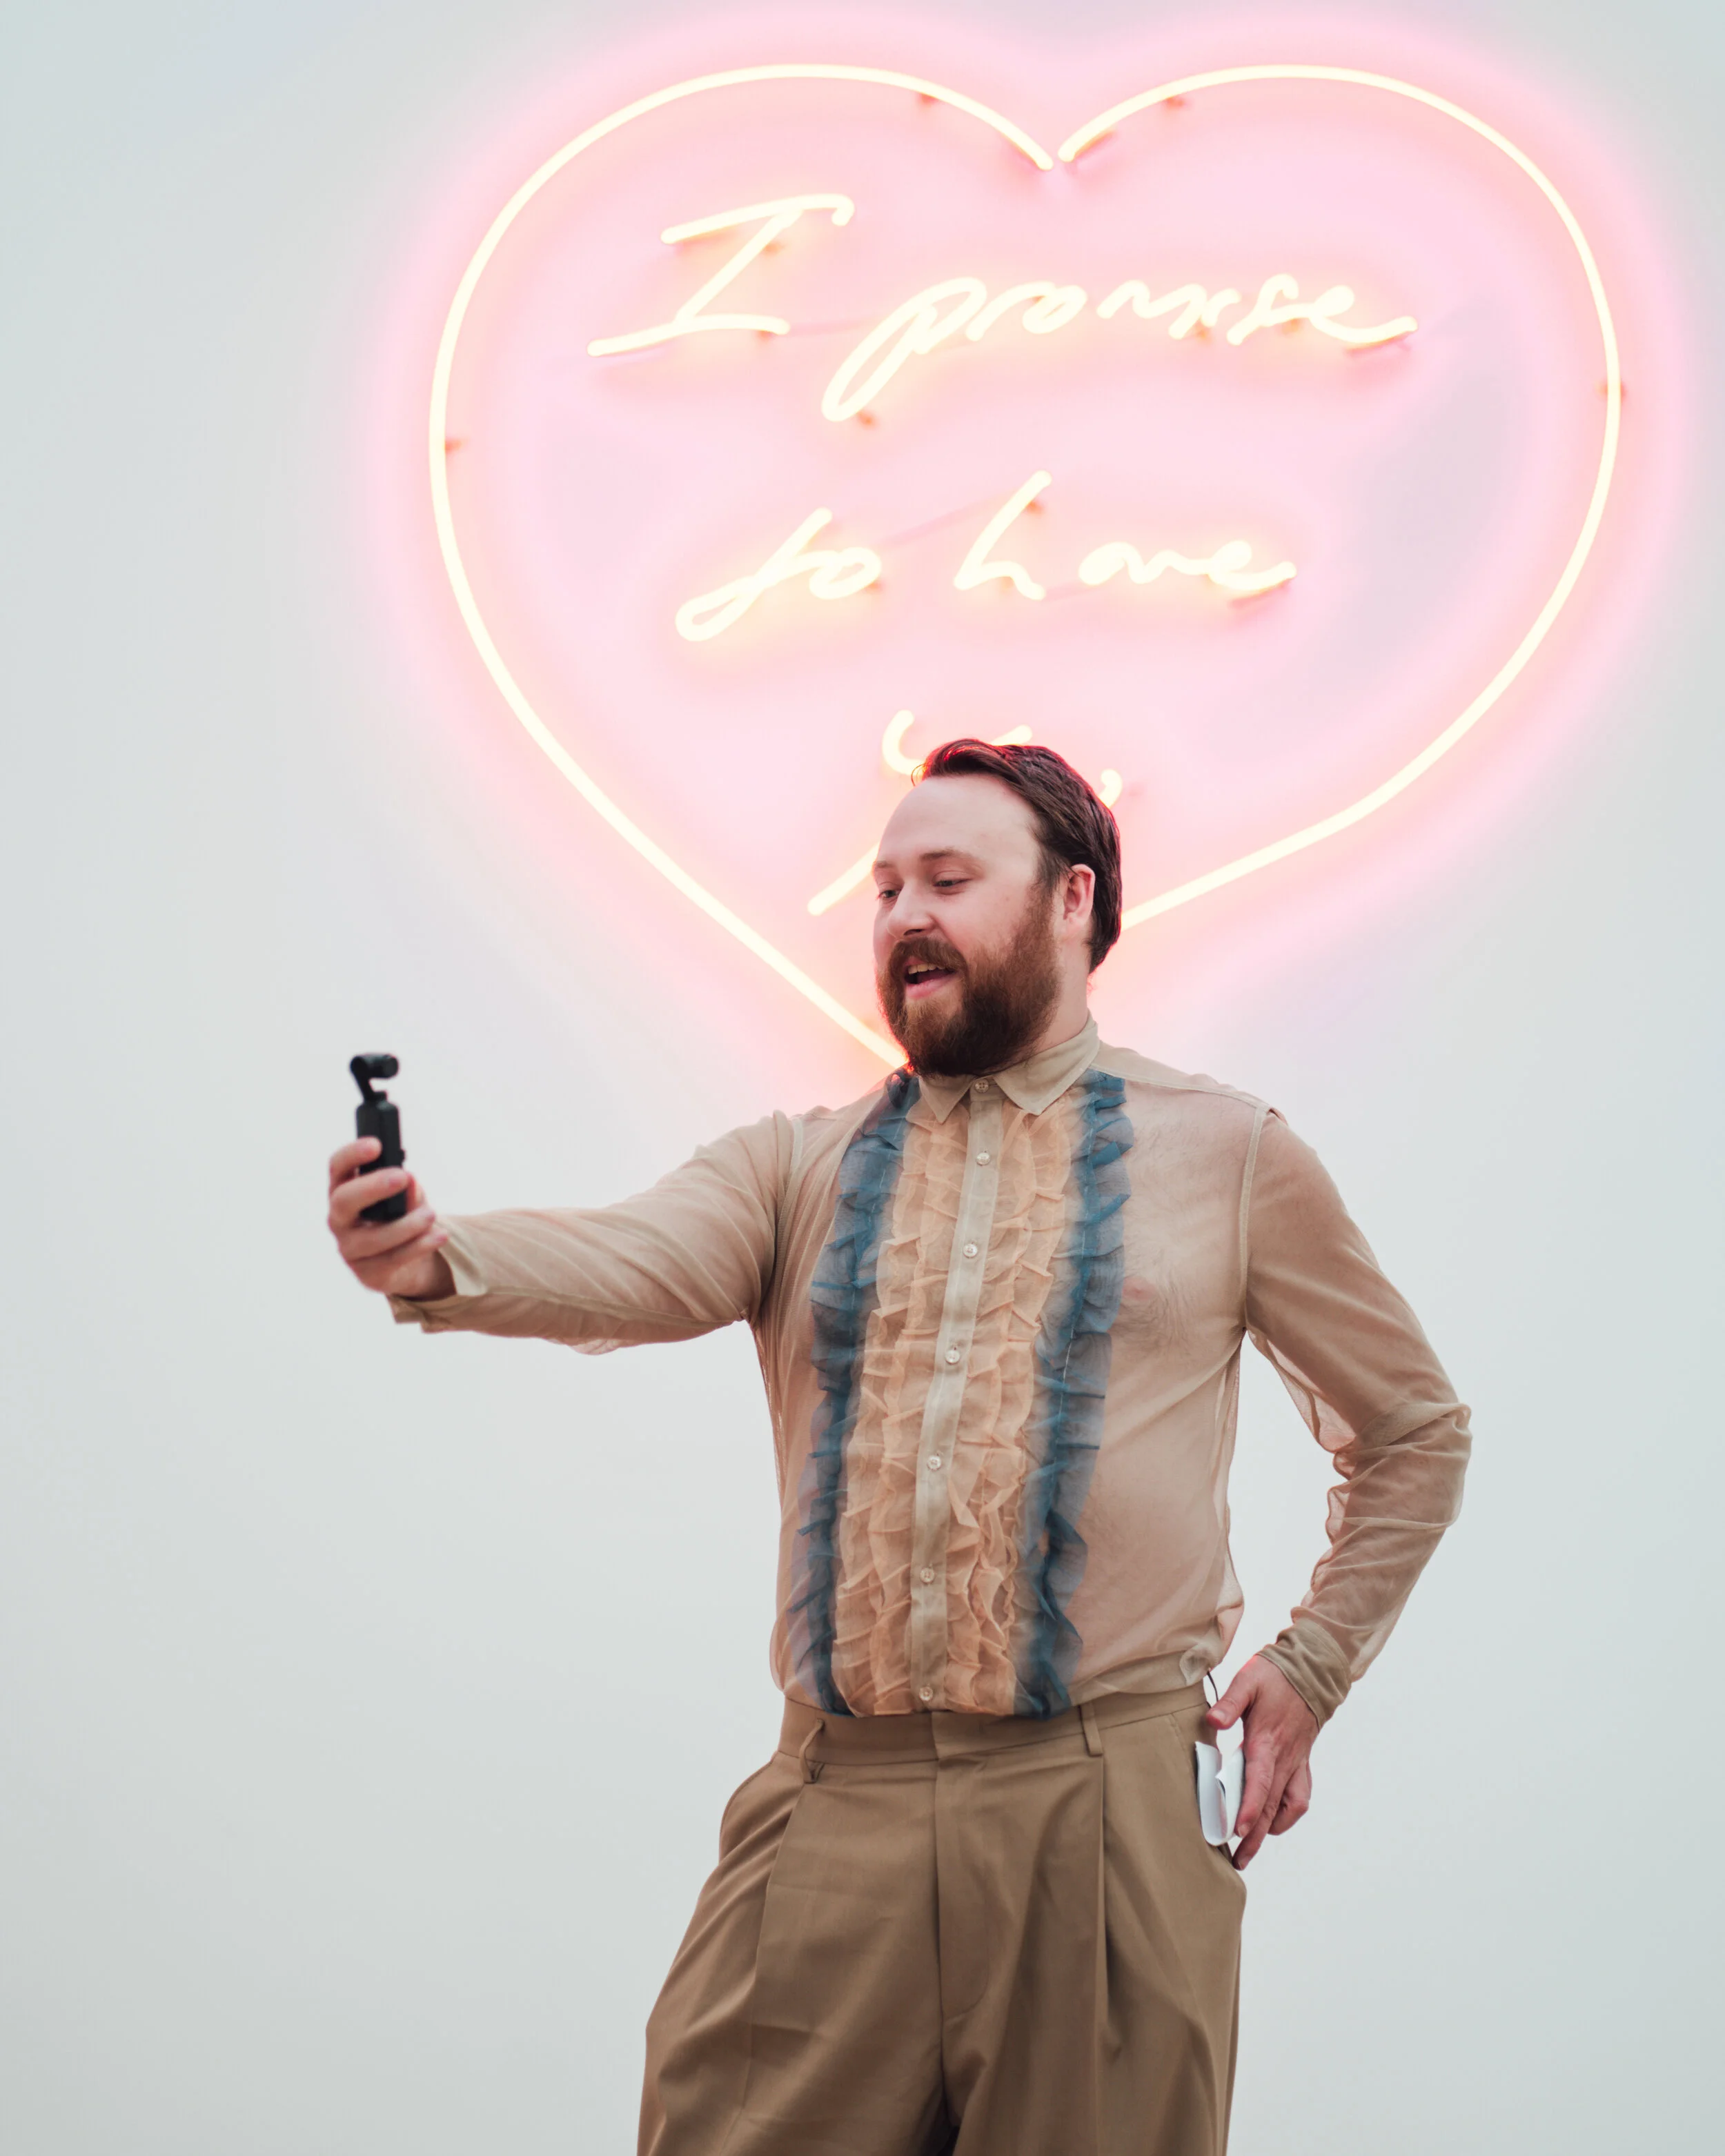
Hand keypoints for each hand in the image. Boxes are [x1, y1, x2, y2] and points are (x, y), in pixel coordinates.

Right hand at [327, 1138, 453, 1300]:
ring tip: (431, 1214)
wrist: (408, 1260)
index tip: (376, 1144)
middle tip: (402, 1176)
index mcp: (344, 1191)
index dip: (352, 1154)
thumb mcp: (407, 1198)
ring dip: (405, 1225)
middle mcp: (339, 1219)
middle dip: (373, 1187)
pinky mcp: (367, 1272)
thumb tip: (409, 1181)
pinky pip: (392, 1260)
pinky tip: (438, 1236)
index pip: (338, 1167)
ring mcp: (349, 1248)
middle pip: (344, 1201)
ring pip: (372, 1238)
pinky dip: (419, 1246)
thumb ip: (406, 1189)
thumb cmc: (400, 1218)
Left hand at [1206, 1655, 1319, 1870]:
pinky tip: (1275, 1822)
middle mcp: (1284, 1757)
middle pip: (1271, 1805)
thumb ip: (1230, 1702)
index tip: (1238, 1830)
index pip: (1259, 1781)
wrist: (1311, 1672)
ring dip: (1271, 1830)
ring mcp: (1295, 1762)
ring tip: (1251, 1847)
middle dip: (1254, 1836)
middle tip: (1238, 1860)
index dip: (1250, 1808)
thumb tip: (1212, 1721)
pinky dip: (1288, 1814)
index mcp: (1267, 1741)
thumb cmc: (1276, 1676)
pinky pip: (1300, 1796)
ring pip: (1287, 1807)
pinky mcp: (1300, 1762)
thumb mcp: (1249, 1679)